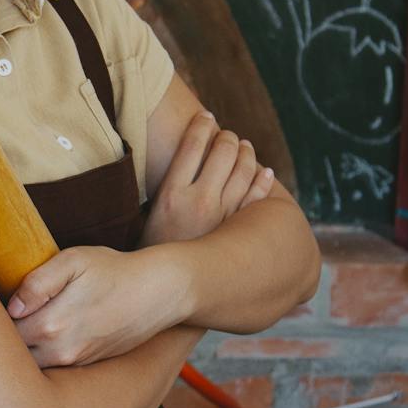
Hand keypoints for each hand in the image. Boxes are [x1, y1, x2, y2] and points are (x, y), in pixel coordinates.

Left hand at [8, 246, 188, 366]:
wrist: (159, 293)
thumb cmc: (114, 270)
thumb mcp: (74, 261)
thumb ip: (37, 282)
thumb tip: (11, 306)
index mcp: (51, 325)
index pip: (2, 333)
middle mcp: (61, 351)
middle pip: (14, 355)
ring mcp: (75, 362)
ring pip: (32, 365)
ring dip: (20, 352)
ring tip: (16, 328)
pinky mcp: (87, 364)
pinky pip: (53, 367)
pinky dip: (41, 356)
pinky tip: (42, 336)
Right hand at [142, 110, 271, 246]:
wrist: (169, 291)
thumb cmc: (152, 252)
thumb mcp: (145, 216)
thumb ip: (160, 187)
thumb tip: (169, 157)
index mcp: (171, 194)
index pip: (193, 143)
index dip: (202, 124)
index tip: (206, 117)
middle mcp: (200, 201)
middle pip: (223, 150)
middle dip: (226, 136)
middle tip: (226, 135)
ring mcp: (224, 216)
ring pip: (245, 168)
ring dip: (246, 151)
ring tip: (243, 147)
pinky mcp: (241, 231)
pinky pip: (258, 196)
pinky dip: (263, 179)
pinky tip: (263, 172)